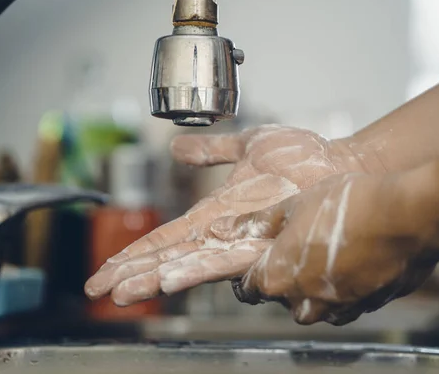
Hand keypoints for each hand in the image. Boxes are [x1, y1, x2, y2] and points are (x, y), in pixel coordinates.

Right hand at [84, 125, 383, 305]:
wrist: (340, 164)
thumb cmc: (303, 157)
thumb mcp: (249, 145)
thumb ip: (212, 149)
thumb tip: (177, 148)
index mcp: (215, 214)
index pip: (166, 238)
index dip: (134, 253)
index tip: (105, 268)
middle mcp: (223, 233)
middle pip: (169, 257)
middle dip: (132, 273)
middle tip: (98, 289)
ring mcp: (242, 240)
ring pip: (188, 265)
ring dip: (153, 278)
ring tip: (122, 292)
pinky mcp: (264, 243)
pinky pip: (223, 260)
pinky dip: (192, 270)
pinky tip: (168, 279)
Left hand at [214, 173, 435, 325]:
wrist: (408, 216)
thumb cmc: (348, 206)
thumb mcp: (293, 205)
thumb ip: (257, 223)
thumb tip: (221, 230)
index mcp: (277, 278)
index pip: (247, 288)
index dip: (247, 274)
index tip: (253, 262)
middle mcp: (304, 302)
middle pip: (281, 296)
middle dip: (283, 276)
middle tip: (296, 246)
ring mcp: (338, 308)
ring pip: (314, 303)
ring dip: (313, 284)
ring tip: (327, 249)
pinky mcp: (367, 307)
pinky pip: (345, 302)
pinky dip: (342, 287)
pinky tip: (354, 259)